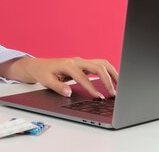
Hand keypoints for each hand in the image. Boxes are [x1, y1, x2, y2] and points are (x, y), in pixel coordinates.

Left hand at [0, 56, 118, 98]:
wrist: (39, 66)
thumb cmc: (43, 73)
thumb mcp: (46, 81)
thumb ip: (57, 87)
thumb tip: (68, 92)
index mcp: (67, 64)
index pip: (83, 77)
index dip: (92, 88)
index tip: (99, 97)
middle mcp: (76, 61)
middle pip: (97, 67)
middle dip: (107, 80)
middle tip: (113, 94)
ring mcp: (81, 61)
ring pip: (102, 63)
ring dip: (112, 73)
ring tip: (119, 87)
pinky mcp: (84, 64)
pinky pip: (100, 65)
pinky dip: (109, 72)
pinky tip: (114, 81)